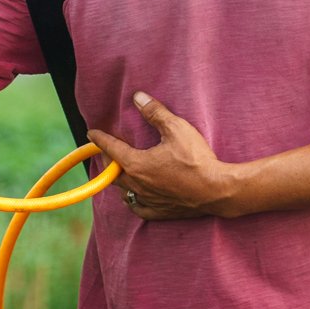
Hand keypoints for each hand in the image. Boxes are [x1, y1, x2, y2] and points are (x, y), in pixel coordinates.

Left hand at [87, 91, 243, 220]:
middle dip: (106, 159)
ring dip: (118, 180)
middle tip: (105, 151)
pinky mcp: (160, 211)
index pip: (111, 148)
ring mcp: (148, 199)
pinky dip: (132, 200)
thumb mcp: (176, 129)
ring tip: (119, 172)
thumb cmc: (197, 160)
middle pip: (112, 172)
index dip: (100, 139)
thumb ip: (155, 112)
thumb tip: (138, 97)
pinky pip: (138, 208)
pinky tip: (133, 196)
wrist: (217, 190)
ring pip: (123, 191)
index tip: (92, 133)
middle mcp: (137, 184)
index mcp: (136, 164)